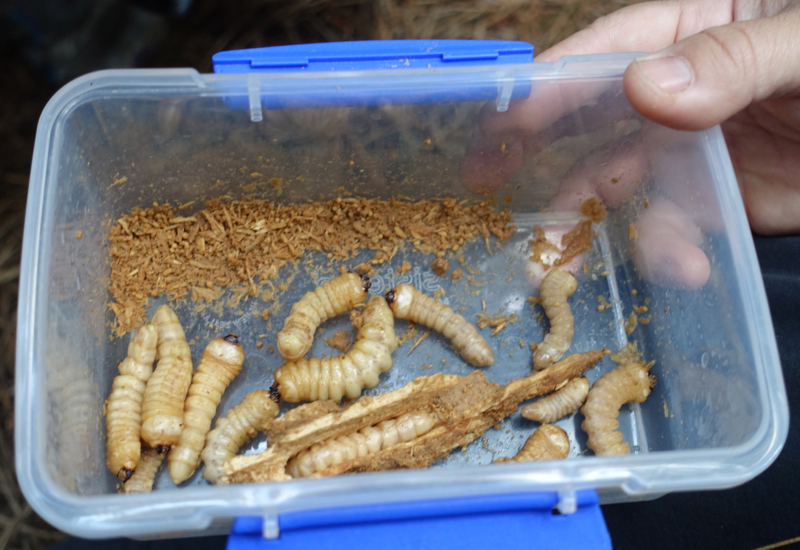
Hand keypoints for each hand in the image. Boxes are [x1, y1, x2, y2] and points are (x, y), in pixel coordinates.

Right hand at [460, 0, 799, 288]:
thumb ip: (733, 58)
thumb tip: (645, 89)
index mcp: (694, 31)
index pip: (606, 53)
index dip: (548, 85)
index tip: (498, 119)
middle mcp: (683, 94)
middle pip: (592, 123)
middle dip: (536, 154)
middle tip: (480, 185)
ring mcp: (698, 153)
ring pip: (624, 188)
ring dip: (595, 224)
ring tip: (564, 262)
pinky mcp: (722, 205)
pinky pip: (674, 229)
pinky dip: (667, 252)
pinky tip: (680, 267)